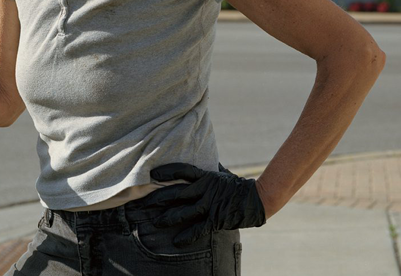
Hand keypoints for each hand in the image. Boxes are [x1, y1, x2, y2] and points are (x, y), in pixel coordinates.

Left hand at [142, 163, 266, 245]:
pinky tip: (176, 242)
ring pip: (184, 211)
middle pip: (177, 193)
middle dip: (159, 198)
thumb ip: (208, 167)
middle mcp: (205, 189)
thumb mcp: (221, 173)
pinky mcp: (216, 219)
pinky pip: (199, 229)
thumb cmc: (237, 184)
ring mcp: (210, 204)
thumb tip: (202, 158)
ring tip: (155, 222)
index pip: (182, 170)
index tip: (152, 174)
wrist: (257, 199)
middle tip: (143, 202)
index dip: (167, 171)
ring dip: (168, 218)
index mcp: (205, 176)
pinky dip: (187, 236)